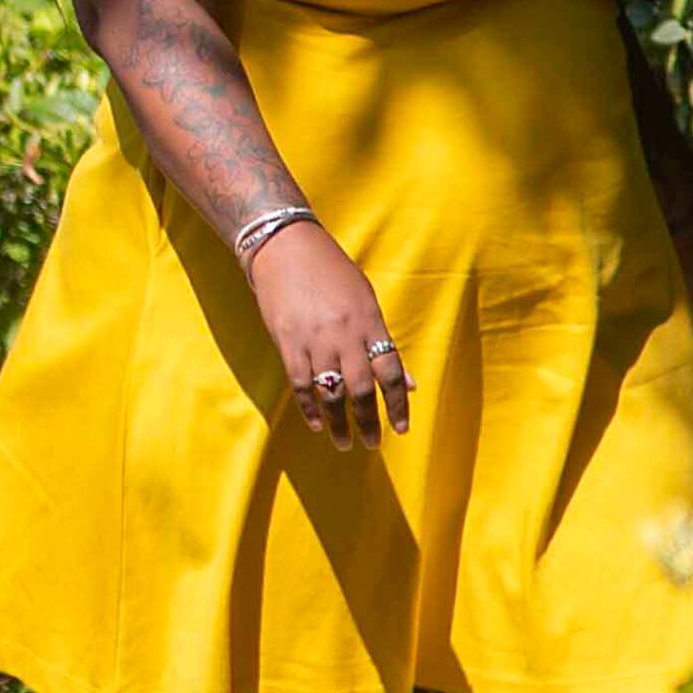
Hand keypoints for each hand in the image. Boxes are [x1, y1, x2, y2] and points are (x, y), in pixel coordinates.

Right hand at [247, 224, 411, 449]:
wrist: (286, 247)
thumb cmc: (330, 270)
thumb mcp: (365, 300)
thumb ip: (383, 342)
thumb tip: (407, 381)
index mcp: (369, 322)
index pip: (390, 371)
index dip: (398, 403)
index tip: (401, 428)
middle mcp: (345, 335)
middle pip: (362, 388)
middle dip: (368, 421)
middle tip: (373, 444)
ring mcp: (315, 340)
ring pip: (331, 391)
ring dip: (339, 422)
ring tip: (344, 443)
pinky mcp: (288, 342)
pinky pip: (301, 383)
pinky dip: (309, 407)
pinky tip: (316, 423)